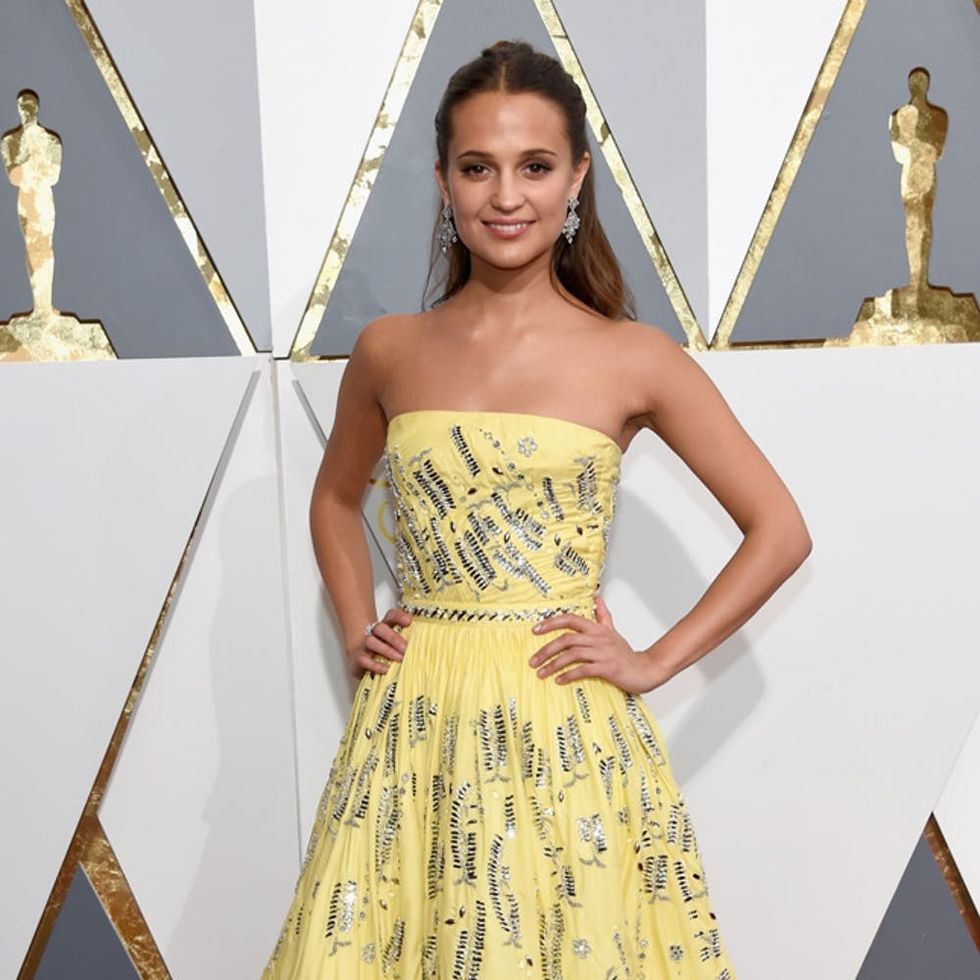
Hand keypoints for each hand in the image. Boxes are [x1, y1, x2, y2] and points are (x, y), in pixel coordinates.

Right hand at [348, 607, 411, 679]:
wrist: (363, 660)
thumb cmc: (386, 652)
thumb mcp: (398, 645)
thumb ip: (409, 642)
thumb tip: (428, 645)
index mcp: (386, 626)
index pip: (391, 616)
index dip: (399, 616)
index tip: (409, 621)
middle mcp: (374, 633)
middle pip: (380, 628)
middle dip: (394, 637)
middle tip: (405, 647)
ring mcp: (365, 645)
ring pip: (371, 642)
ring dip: (386, 650)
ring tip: (400, 659)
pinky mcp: (359, 659)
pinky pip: (364, 659)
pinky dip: (376, 665)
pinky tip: (386, 669)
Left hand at [528, 594, 664, 693]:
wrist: (645, 669)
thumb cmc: (625, 653)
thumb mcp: (613, 631)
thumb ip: (603, 616)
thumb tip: (597, 598)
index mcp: (597, 629)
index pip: (571, 619)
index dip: (551, 623)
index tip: (535, 630)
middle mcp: (599, 638)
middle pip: (567, 639)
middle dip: (546, 649)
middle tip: (533, 661)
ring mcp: (603, 653)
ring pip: (572, 654)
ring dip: (554, 664)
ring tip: (541, 673)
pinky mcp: (607, 668)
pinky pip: (584, 670)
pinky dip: (569, 675)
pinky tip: (559, 680)